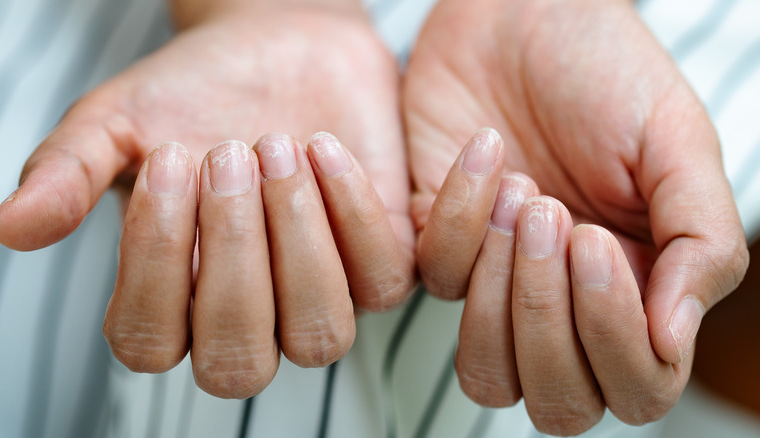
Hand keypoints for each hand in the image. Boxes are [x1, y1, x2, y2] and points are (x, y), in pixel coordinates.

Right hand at [0, 4, 413, 397]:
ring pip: (320, 335)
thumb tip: (11, 228)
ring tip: (276, 146)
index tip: (169, 161)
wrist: (279, 48)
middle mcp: (249, 316)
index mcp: (175, 301)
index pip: (150, 343)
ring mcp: (319, 297)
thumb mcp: (118, 123)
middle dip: (233, 256)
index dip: (155, 264)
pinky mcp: (379, 263)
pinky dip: (352, 211)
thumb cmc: (197, 94)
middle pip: (238, 361)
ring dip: (296, 242)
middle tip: (226, 153)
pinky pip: (382, 281)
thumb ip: (68, 174)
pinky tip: (322, 146)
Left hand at [405, 0, 748, 433]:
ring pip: (488, 375)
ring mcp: (496, 285)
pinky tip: (486, 152)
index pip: (636, 386)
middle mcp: (566, 306)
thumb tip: (674, 342)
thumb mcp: (677, 144)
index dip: (614, 339)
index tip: (596, 241)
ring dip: (502, 295)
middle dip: (551, 318)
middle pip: (557, 401)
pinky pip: (435, 281)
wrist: (520, 17)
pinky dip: (459, 216)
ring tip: (524, 196)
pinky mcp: (436, 249)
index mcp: (638, 292)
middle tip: (557, 218)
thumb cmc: (606, 74)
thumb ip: (701, 243)